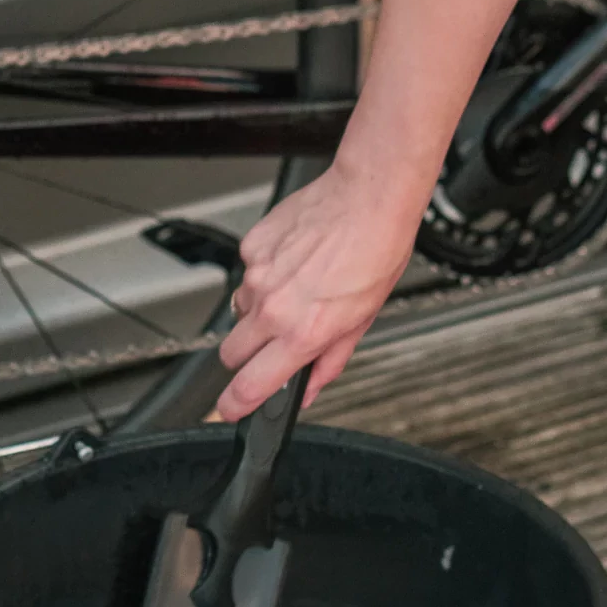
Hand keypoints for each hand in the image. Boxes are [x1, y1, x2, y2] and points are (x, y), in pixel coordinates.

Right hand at [216, 164, 420, 420]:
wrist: (368, 198)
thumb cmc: (376, 252)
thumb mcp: (361, 320)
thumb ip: (329, 361)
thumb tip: (309, 389)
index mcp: (303, 333)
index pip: (250, 385)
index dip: (235, 404)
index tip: (231, 409)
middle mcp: (273, 308)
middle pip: (231, 353)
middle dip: (246, 358)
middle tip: (272, 345)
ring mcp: (257, 276)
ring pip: (238, 311)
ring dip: (258, 313)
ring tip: (295, 291)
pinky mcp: (251, 247)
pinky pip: (247, 274)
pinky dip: (265, 275)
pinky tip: (294, 262)